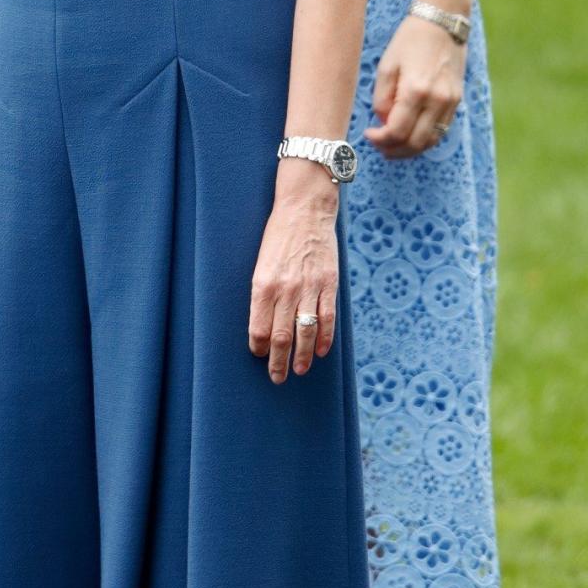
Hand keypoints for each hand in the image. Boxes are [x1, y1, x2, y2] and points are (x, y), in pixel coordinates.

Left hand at [249, 167, 338, 381]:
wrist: (304, 210)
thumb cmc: (277, 237)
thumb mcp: (260, 263)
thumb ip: (263, 294)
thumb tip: (263, 326)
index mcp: (263, 284)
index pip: (259, 328)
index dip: (259, 348)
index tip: (259, 356)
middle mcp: (285, 289)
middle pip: (281, 336)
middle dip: (278, 361)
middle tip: (277, 378)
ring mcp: (309, 287)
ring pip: (305, 332)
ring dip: (301, 356)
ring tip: (298, 371)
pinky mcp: (328, 283)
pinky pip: (327, 318)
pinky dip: (323, 338)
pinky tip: (319, 351)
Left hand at [365, 14, 464, 158]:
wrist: (442, 23)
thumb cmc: (410, 41)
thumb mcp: (386, 67)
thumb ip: (381, 99)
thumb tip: (384, 123)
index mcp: (416, 90)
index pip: (397, 131)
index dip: (380, 139)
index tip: (369, 134)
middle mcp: (437, 100)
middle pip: (415, 143)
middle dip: (394, 150)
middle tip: (380, 146)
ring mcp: (450, 102)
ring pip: (430, 141)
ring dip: (410, 149)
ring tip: (393, 145)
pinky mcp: (457, 101)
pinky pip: (441, 130)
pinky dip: (424, 139)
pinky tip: (410, 135)